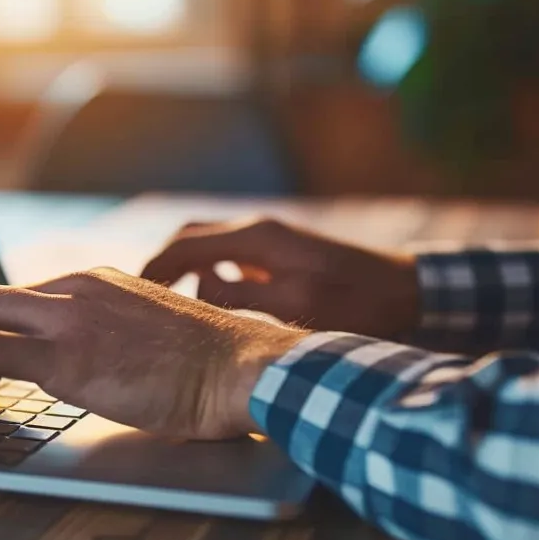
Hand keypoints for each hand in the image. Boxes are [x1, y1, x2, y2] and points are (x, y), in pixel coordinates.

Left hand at [0, 268, 308, 439]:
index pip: (30, 293)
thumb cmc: (217, 364)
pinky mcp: (65, 357)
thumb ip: (124, 335)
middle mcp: (80, 289)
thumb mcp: (159, 332)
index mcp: (102, 282)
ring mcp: (70, 319)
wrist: (240, 367)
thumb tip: (110, 364)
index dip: (4, 327)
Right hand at [140, 218, 420, 337]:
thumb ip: (244, 295)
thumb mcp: (299, 303)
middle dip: (160, 267)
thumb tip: (198, 290)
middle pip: (189, 238)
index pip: (185, 244)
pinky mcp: (280, 258)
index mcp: (258, 237)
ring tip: (165, 307)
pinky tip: (206, 308)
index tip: (130, 298)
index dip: (153, 270)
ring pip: (207, 247)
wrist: (408, 292)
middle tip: (138, 302)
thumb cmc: (360, 302)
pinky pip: (228, 261)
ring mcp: (270, 244)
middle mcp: (259, 231)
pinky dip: (206, 277)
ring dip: (183, 271)